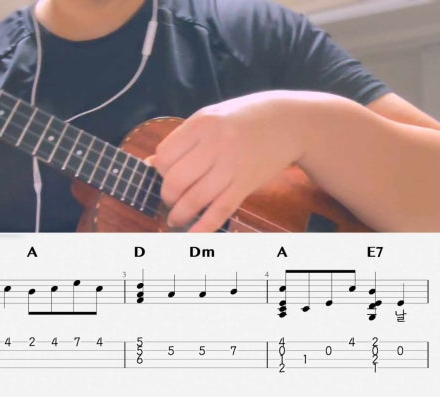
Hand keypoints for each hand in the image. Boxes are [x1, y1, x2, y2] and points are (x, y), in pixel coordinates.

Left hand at [152, 91, 315, 231]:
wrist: (289, 122)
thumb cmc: (243, 119)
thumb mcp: (211, 118)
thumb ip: (183, 140)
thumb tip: (150, 165)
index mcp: (202, 123)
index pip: (165, 155)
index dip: (160, 169)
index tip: (166, 174)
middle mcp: (215, 144)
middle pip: (175, 180)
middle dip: (167, 196)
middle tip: (169, 199)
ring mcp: (232, 165)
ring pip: (195, 199)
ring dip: (179, 214)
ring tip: (175, 219)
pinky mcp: (246, 184)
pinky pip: (220, 210)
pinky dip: (203, 227)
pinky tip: (192, 235)